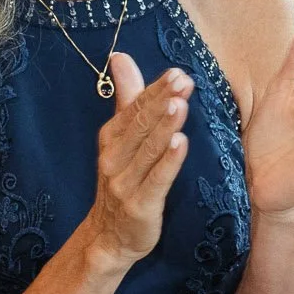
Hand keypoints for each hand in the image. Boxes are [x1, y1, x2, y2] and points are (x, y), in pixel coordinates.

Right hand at [81, 55, 192, 267]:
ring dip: (165, 126)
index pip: (134, 108)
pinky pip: (156, 179)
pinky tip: (182, 143)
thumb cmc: (123, 180)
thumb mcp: (122, 138)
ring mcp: (124, 182)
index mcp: (111, 138)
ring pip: (148, 150)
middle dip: (162, 102)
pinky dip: (168, 161)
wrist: (110, 236)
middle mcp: (114, 158)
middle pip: (140, 125)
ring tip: (181, 104)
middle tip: (183, 81)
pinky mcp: (140, 205)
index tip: (176, 72)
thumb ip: (127, 99)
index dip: (155, 90)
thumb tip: (120, 58)